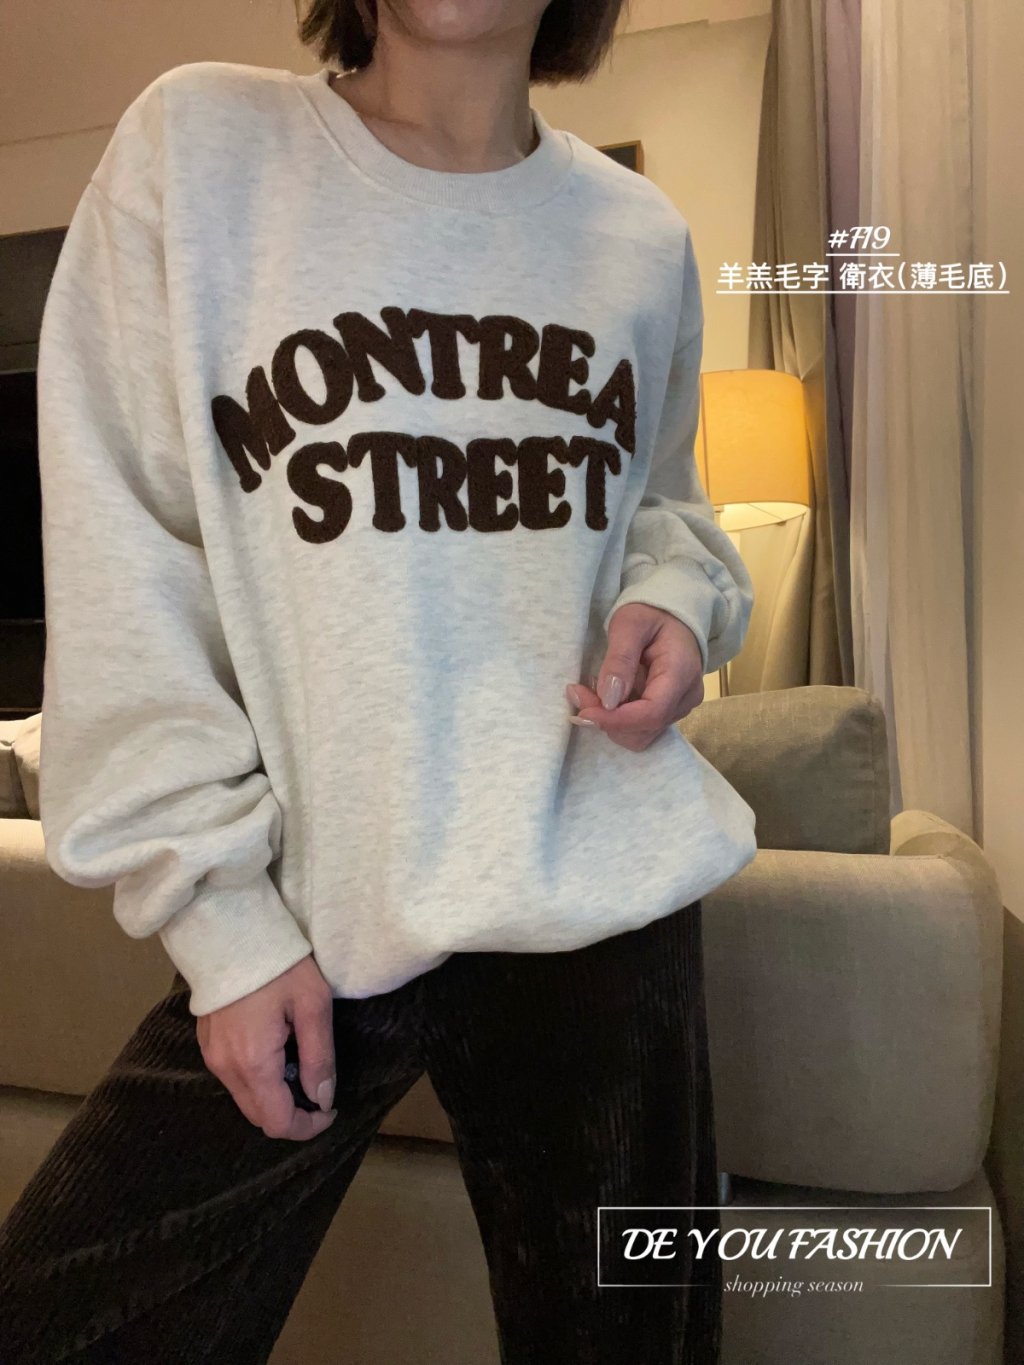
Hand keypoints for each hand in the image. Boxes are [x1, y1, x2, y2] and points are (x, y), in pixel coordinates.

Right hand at [196, 954, 337, 1141]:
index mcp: (253, 1062)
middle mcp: (226, 1068)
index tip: (330, 1108)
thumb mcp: (313, 1006)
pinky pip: (234, 1080)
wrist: (231, 932)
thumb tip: (323, 1099)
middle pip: (260, 1117)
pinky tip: (277, 1052)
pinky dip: (258, 1081)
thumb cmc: (280, 965)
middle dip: (292, 1114)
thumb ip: (319, 1058)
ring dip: (275, 1097)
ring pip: (246, 1100)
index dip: (308, 1127)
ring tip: (299, 1065)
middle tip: (318, 1088)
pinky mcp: (207, 1045)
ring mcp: (211, 1057)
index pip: (278, 1123)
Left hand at [565, 604, 703, 752]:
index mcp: (681, 673)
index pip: (652, 713)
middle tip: (579, 693)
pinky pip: (641, 728)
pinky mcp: (669, 711)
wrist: (672, 615)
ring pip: (641, 735)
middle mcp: (686, 697)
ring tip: (591, 693)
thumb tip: (609, 700)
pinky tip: (606, 697)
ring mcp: (680, 707)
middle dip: (608, 720)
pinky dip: (618, 719)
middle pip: (644, 730)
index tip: (583, 712)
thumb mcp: (629, 625)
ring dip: (610, 722)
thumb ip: (620, 660)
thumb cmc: (651, 614)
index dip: (615, 720)